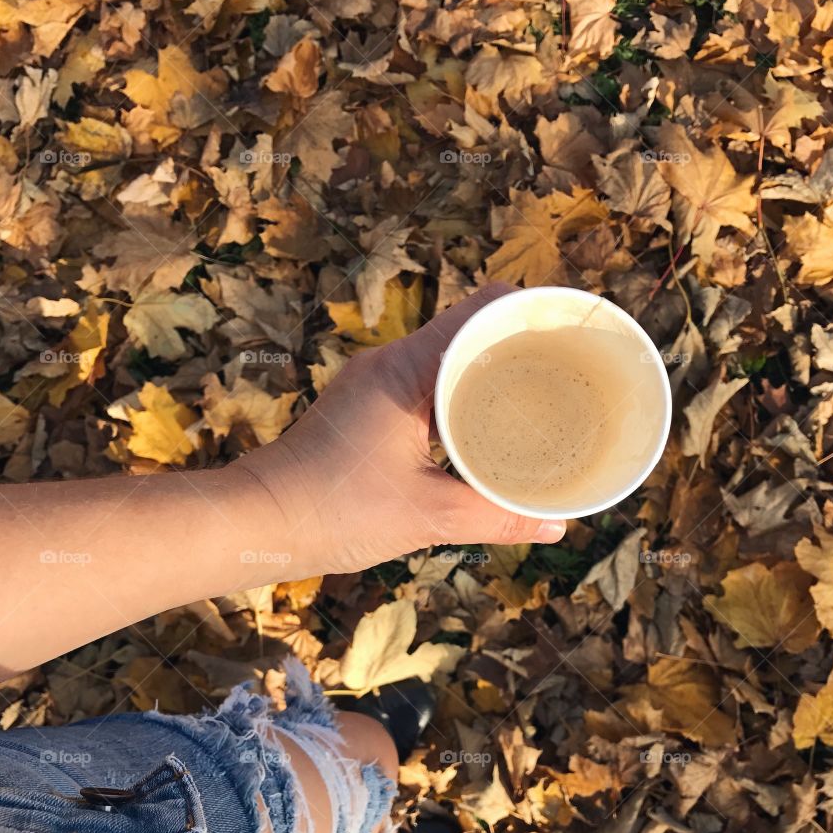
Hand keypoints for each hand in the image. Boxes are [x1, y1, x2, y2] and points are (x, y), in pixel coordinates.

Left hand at [232, 283, 566, 577]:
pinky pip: (431, 387)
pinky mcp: (369, 409)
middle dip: (521, 347)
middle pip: (471, 331)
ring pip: (451, 361)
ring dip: (492, 376)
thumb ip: (497, 515)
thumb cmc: (334, 510)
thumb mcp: (428, 516)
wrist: (259, 523)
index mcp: (406, 369)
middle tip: (570, 371)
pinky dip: (465, 400)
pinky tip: (491, 429)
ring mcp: (377, 384)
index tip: (573, 330)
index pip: (481, 310)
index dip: (531, 312)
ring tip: (543, 398)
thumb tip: (557, 521)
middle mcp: (391, 363)